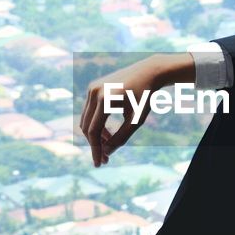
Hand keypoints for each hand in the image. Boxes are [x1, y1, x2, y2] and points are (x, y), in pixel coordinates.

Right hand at [79, 53, 193, 166]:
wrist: (148, 71)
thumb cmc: (145, 97)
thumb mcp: (137, 119)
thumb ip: (122, 137)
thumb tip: (106, 152)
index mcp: (105, 100)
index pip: (94, 131)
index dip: (95, 149)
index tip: (100, 163)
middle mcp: (94, 92)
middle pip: (87, 127)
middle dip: (95, 144)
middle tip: (105, 159)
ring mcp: (92, 88)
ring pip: (86, 120)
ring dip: (95, 135)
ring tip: (109, 145)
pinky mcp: (93, 88)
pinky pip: (89, 112)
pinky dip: (96, 124)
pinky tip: (107, 133)